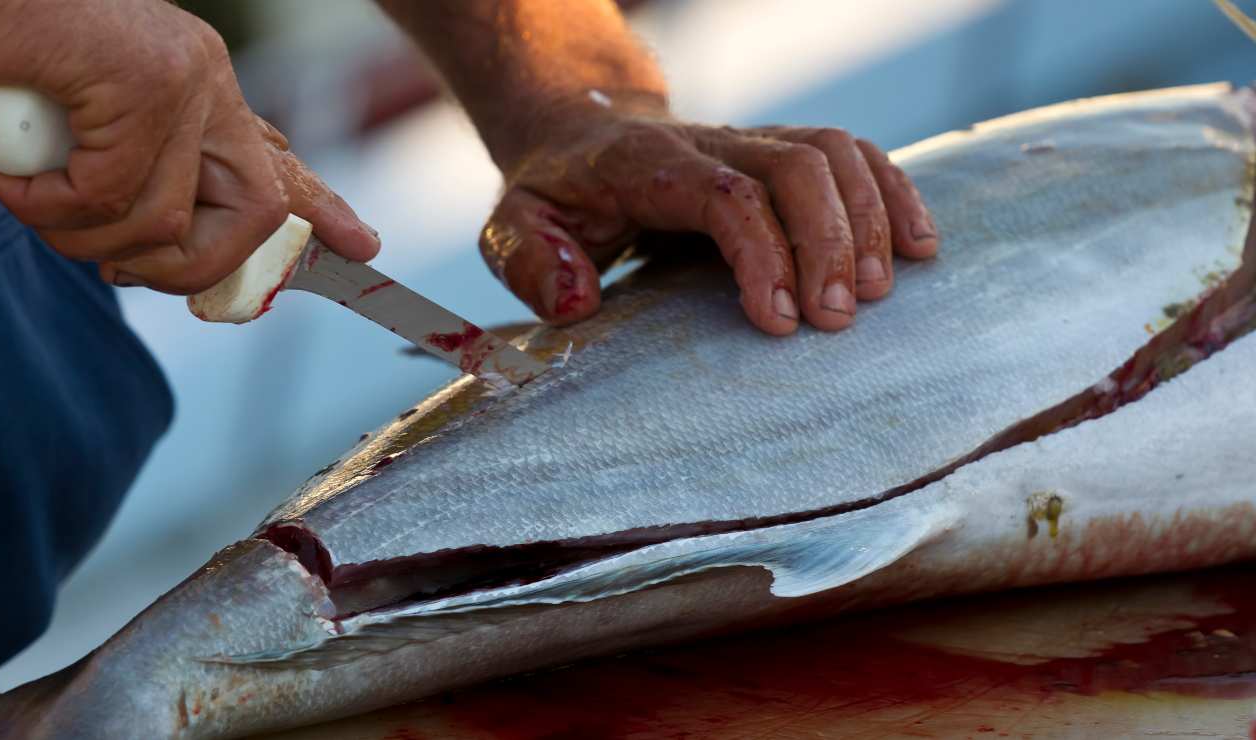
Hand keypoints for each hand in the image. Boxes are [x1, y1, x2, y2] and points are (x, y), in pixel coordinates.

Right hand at [0, 0, 377, 292]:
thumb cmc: (8, 67)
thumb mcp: (82, 131)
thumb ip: (134, 175)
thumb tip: (150, 250)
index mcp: (195, 88)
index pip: (276, 163)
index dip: (320, 209)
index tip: (362, 246)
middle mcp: (203, 79)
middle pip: (254, 213)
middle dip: (186, 266)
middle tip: (116, 267)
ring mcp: (181, 77)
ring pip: (163, 219)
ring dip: (82, 235)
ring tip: (30, 196)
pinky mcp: (142, 79)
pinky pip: (108, 193)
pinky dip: (46, 205)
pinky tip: (9, 172)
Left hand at [480, 94, 938, 334]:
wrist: (580, 134)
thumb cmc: (554, 196)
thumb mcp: (512, 229)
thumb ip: (529, 260)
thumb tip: (577, 301)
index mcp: (647, 165)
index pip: (725, 194)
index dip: (763, 253)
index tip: (781, 323)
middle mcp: (711, 143)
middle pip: (796, 166)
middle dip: (830, 241)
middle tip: (841, 320)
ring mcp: (752, 141)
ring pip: (834, 152)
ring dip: (869, 219)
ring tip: (884, 293)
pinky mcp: (781, 151)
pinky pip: (854, 154)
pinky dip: (893, 193)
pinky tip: (920, 246)